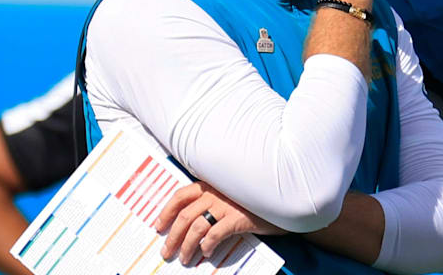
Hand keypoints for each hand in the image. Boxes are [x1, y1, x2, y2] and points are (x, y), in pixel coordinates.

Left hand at [154, 181, 285, 265]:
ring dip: (186, 246)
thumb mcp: (232, 194)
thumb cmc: (256, 199)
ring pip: (196, 227)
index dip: (166, 211)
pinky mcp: (239, 218)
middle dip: (172, 237)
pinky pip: (216, 234)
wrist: (283, 199)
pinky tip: (206, 253)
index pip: (181, 195)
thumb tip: (191, 225)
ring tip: (185, 259)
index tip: (159, 226)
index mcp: (212, 184)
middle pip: (185, 216)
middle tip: (167, 251)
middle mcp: (216, 192)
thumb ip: (213, 202)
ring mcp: (227, 204)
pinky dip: (208, 245)